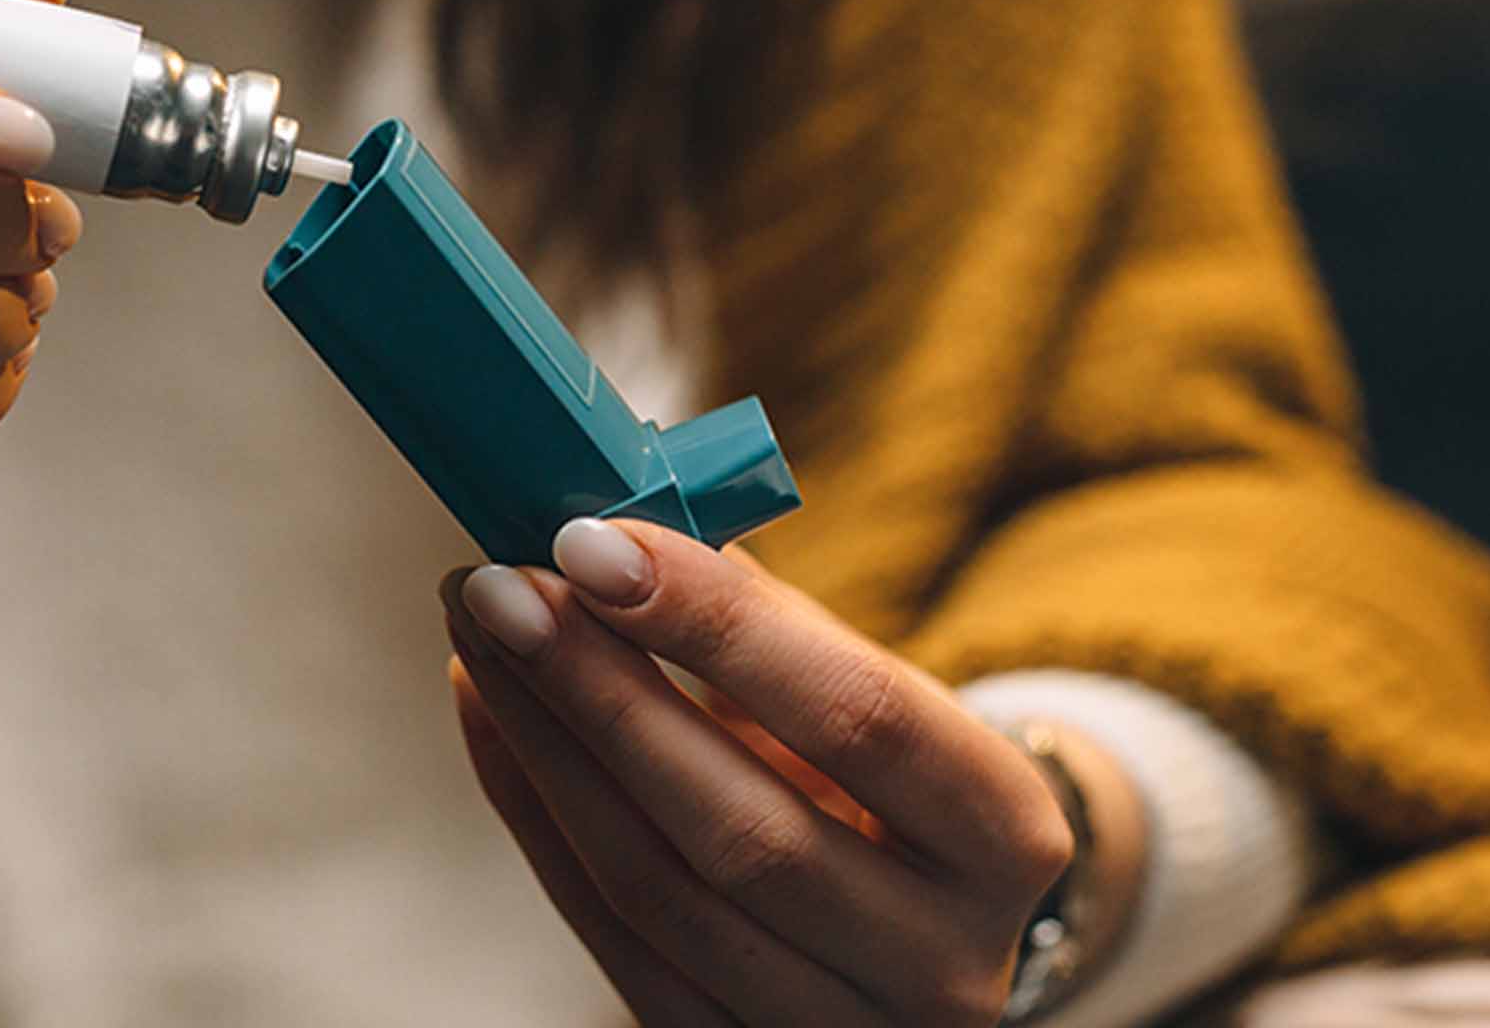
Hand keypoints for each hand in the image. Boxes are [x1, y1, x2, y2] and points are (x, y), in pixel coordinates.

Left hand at [441, 518, 1081, 1026]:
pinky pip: (610, 939)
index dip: (720, 627)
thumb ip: (769, 628)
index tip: (596, 541)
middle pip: (743, 823)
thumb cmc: (889, 794)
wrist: (917, 945)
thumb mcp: (876, 706)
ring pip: (657, 888)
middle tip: (498, 585)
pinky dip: (535, 816)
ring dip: (546, 747)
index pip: (860, 719)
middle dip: (599, 689)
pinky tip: (491, 717)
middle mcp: (944, 962)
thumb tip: (619, 526)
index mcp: (1008, 838)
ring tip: (481, 638)